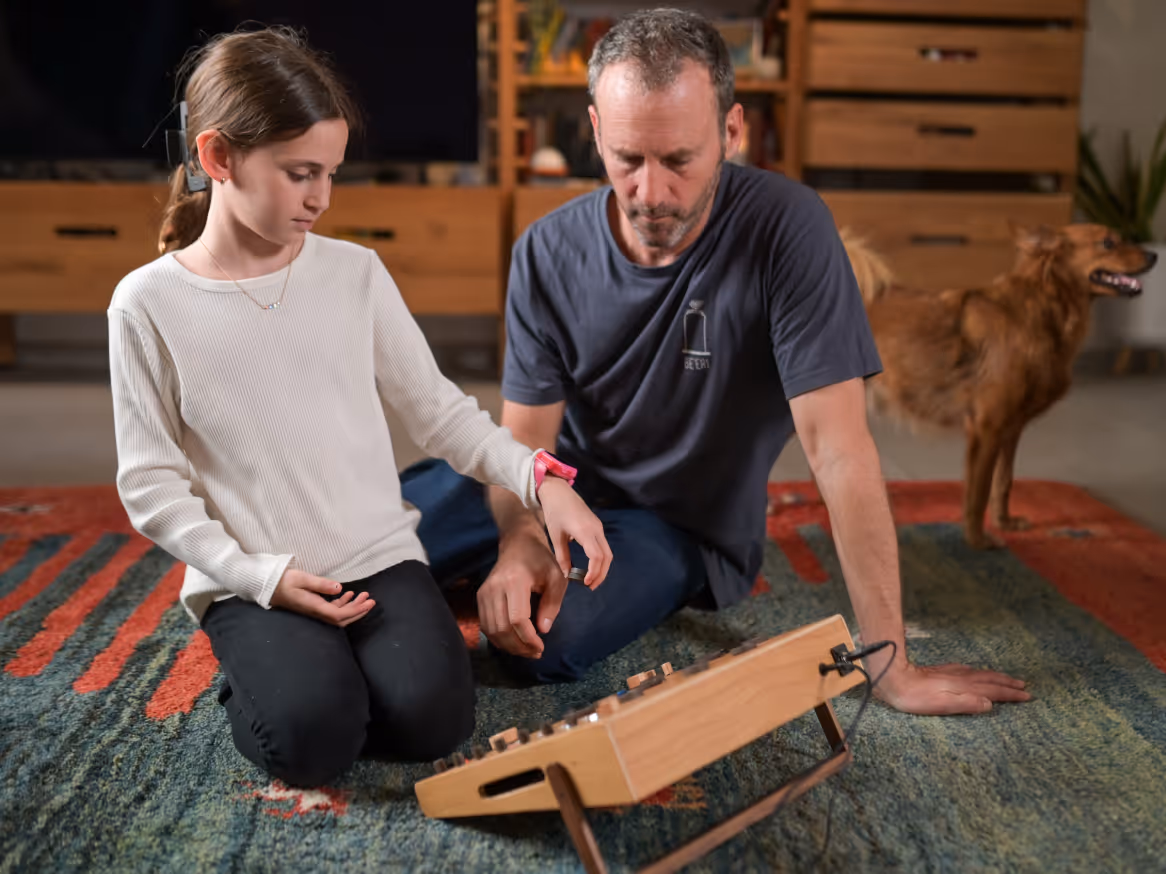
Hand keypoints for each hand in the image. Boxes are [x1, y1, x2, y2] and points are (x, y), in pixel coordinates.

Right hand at [270, 568, 373, 626]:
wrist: (269, 586)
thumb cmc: (284, 581)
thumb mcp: (302, 578)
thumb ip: (321, 584)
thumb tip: (339, 588)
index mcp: (315, 607)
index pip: (339, 615)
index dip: (356, 611)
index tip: (368, 603)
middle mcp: (316, 612)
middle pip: (342, 619)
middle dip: (358, 611)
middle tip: (371, 600)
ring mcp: (315, 610)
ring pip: (338, 614)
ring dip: (352, 606)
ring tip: (364, 595)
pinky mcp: (313, 606)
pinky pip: (332, 609)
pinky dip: (343, 603)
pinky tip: (348, 594)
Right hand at [477, 532, 573, 657]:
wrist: (518, 542)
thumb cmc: (540, 560)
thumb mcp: (556, 578)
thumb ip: (552, 604)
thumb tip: (543, 630)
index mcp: (514, 581)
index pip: (517, 619)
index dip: (528, 638)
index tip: (541, 647)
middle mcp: (495, 587)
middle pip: (502, 628)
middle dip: (519, 646)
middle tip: (535, 653)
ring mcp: (484, 592)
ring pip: (491, 630)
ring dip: (508, 645)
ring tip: (526, 650)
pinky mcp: (480, 596)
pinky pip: (486, 624)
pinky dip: (498, 638)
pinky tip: (513, 642)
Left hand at [536, 477, 612, 586]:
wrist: (558, 491)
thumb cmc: (554, 511)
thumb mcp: (556, 536)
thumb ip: (562, 557)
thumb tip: (567, 575)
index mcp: (585, 531)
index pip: (596, 556)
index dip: (593, 572)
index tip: (585, 583)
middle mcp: (596, 529)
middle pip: (606, 556)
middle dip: (601, 574)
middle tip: (590, 586)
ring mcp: (598, 527)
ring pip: (607, 552)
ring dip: (602, 567)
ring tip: (591, 579)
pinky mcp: (597, 525)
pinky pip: (603, 545)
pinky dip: (600, 558)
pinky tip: (591, 566)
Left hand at [875, 661, 1030, 714]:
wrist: (894, 677)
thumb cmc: (915, 697)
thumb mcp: (941, 705)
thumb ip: (966, 704)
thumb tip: (990, 704)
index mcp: (963, 687)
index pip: (993, 691)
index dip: (1011, 694)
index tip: (1027, 696)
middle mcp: (961, 677)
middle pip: (990, 680)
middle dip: (1009, 684)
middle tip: (1025, 687)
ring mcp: (952, 673)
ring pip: (981, 674)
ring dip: (997, 677)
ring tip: (1009, 679)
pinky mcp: (942, 671)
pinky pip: (970, 671)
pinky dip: (981, 673)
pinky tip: (977, 673)